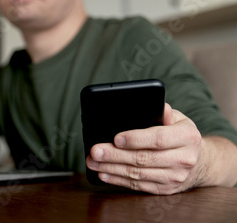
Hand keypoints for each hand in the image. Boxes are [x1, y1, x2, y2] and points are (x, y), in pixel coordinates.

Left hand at [86, 103, 205, 194]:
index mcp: (187, 137)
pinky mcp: (165, 189)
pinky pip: (138, 186)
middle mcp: (183, 159)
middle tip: (95, 150)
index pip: (158, 138)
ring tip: (92, 161)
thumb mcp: (178, 118)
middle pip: (143, 158)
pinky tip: (104, 173)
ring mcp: (175, 177)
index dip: (135, 139)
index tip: (115, 138)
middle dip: (114, 155)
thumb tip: (158, 105)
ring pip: (138, 174)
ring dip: (111, 168)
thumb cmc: (181, 135)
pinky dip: (118, 180)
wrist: (201, 162)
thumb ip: (164, 112)